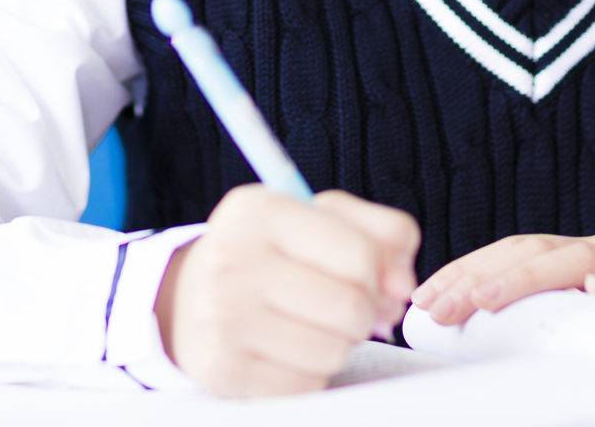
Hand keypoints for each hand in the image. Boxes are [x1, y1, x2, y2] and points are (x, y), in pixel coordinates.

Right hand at [156, 185, 420, 396]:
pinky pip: (307, 384)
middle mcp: (232, 260)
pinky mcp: (222, 368)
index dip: (381, 274)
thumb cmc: (269, 252)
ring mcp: (222, 318)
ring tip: (313, 325)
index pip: (360, 255)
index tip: (371, 278)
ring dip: (338, 344)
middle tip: (344, 306)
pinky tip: (288, 349)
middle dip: (363, 313)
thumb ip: (382, 232)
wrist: (191, 296)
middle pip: (351, 308)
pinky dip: (310, 372)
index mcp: (259, 211)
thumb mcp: (319, 218)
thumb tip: (403, 284)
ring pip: (334, 351)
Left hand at [411, 193, 594, 324]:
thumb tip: (527, 330)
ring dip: (527, 278)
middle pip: (533, 253)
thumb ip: (587, 302)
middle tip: (433, 308)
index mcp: (594, 255)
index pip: (517, 253)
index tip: (423, 298)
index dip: (468, 271)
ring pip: (581, 260)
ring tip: (485, 299)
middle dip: (476, 279)